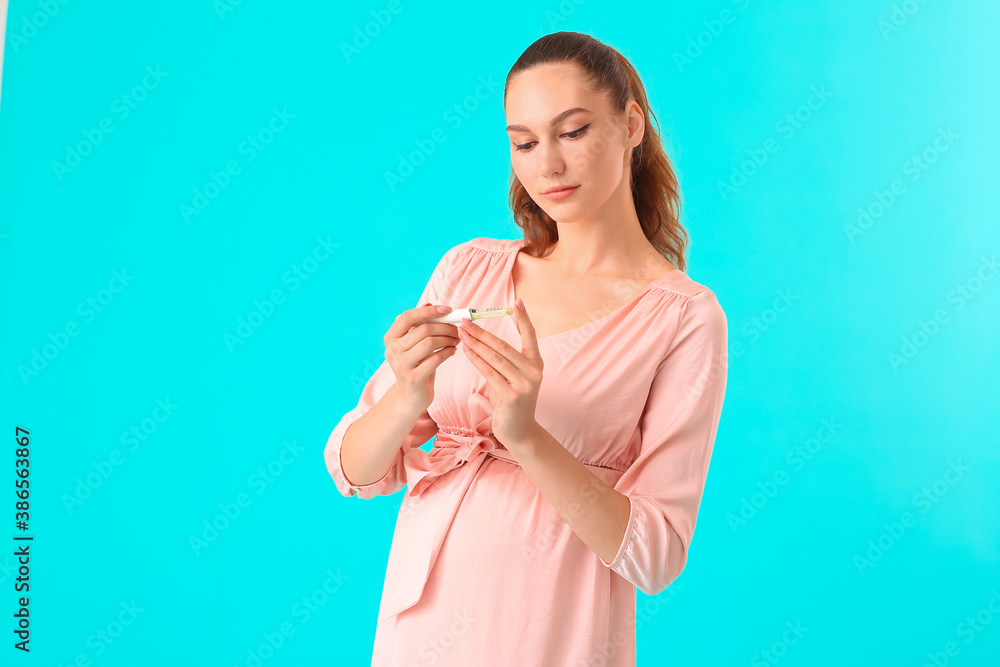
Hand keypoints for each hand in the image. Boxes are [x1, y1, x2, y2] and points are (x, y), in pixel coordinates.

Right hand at [384, 303, 459, 412]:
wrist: (412, 396)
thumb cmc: (417, 365)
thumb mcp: (415, 344)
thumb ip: (420, 325)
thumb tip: (429, 303)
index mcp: (391, 338)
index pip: (407, 317)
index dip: (428, 311)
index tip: (448, 309)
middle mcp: (392, 350)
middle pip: (423, 329)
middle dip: (445, 327)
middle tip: (457, 329)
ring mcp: (401, 365)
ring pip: (430, 342)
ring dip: (448, 339)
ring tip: (456, 340)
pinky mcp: (413, 378)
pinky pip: (436, 358)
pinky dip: (448, 352)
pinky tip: (452, 351)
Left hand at [457, 298, 542, 451]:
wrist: (519, 431)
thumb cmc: (511, 401)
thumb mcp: (512, 377)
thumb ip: (503, 361)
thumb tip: (480, 341)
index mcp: (536, 363)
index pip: (530, 335)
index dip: (524, 318)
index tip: (518, 301)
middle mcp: (533, 371)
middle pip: (503, 346)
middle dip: (482, 332)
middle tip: (465, 321)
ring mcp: (524, 384)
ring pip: (494, 358)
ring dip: (475, 344)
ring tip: (461, 333)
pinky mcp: (512, 395)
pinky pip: (489, 372)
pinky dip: (475, 359)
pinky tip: (465, 350)